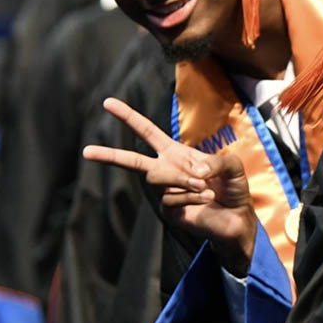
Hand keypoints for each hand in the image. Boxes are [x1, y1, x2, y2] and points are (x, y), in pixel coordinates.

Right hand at [83, 97, 256, 275]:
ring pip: (158, 177)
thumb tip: (194, 171)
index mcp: (176, 153)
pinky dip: (192, 196)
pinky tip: (204, 201)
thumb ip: (217, 161)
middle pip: (131, 161)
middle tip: (85, 151)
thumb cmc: (233, 188)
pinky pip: (171, 197)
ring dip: (184, 180)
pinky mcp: (168, 209)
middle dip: (108, 156)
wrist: (236, 218)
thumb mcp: (232, 165)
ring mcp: (164, 191)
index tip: (107, 103)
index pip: (147, 132)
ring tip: (206, 188)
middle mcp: (165, 169)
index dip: (129, 117)